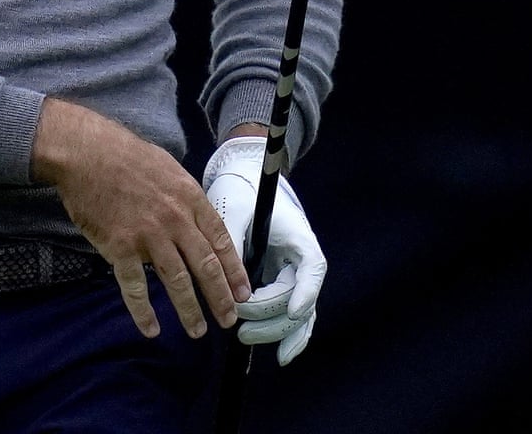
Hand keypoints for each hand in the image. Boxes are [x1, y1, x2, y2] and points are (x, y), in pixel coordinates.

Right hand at [31, 98, 249, 339]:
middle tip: (228, 320)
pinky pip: (135, 287)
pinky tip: (151, 329)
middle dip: (220, 298)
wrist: (87, 152)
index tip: (242, 292)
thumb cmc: (126, 155)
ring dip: (189, 310)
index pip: (220, 240)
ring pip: (177, 282)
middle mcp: (175, 219)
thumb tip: (199, 221)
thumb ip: (185, 197)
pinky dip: (143, 312)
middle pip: (205, 266)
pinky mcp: (120, 247)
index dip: (234, 270)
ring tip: (197, 330)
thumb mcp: (168, 168)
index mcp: (189, 198)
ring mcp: (148, 235)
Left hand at [202, 136, 325, 364]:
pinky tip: (279, 354)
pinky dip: (284, 332)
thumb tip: (221, 280)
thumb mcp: (234, 211)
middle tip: (241, 328)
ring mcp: (293, 274)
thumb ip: (230, 244)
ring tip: (244, 338)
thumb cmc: (240, 190)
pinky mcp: (279, 282)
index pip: (311, 268)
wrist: (243, 178)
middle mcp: (302, 260)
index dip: (304, 293)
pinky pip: (288, 314)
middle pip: (299, 299)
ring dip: (276, 331)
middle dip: (273, 318)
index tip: (292, 311)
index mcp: (299, 237)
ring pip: (297, 314)